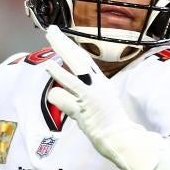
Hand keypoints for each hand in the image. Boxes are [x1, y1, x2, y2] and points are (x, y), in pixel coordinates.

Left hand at [43, 26, 161, 169]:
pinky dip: (59, 93)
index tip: (60, 35)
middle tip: (51, 31)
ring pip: (72, 77)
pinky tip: (54, 91)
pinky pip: (69, 98)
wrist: (120, 137)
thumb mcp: (101, 98)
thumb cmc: (109, 121)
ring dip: (59, 69)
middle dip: (63, 44)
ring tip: (49, 60)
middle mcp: (97, 85)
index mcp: (100, 82)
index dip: (71, 46)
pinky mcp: (85, 110)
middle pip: (78, 60)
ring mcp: (91, 97)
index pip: (84, 59)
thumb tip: (67, 81)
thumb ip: (86, 88)